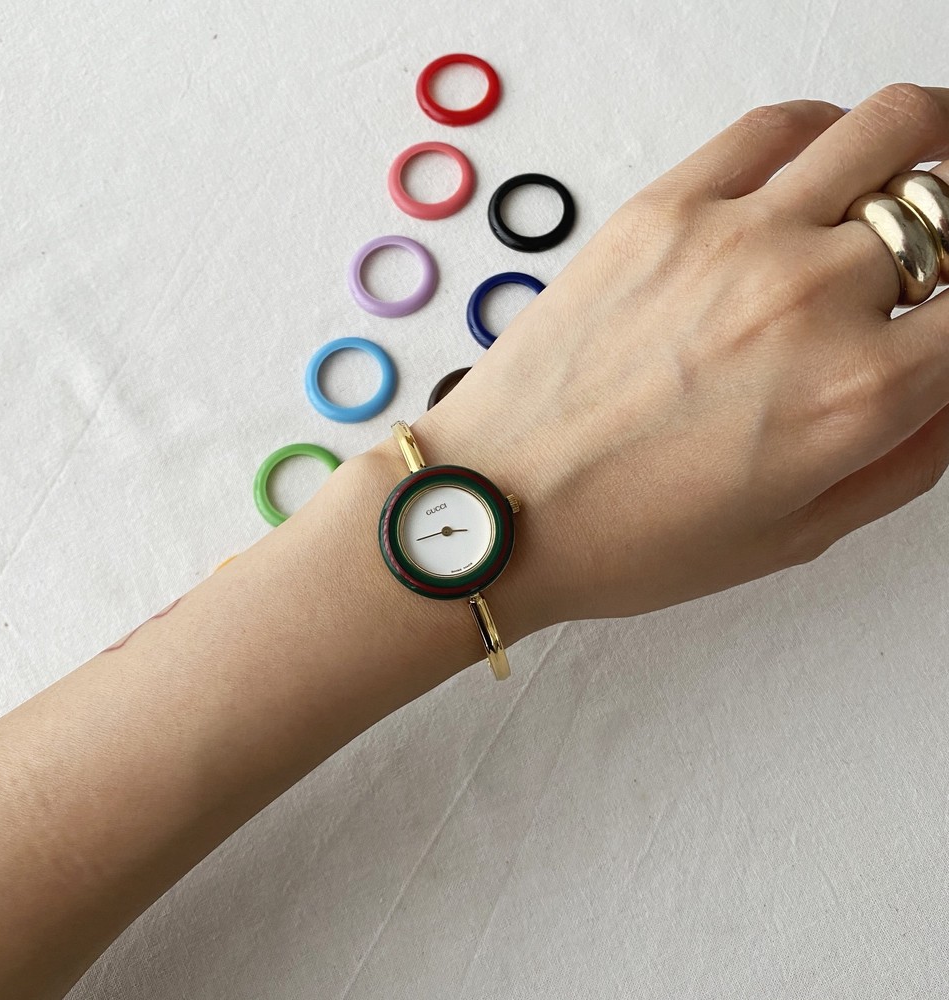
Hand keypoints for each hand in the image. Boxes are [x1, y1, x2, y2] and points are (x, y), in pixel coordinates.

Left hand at [410, 85, 948, 629]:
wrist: (500, 506)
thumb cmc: (627, 538)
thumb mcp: (794, 536)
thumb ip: (908, 459)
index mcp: (859, 394)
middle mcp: (811, 297)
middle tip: (928, 267)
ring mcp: (734, 237)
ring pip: (890, 128)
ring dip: (929, 144)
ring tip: (922, 171)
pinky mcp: (661, 208)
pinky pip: (779, 125)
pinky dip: (826, 130)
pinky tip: (823, 165)